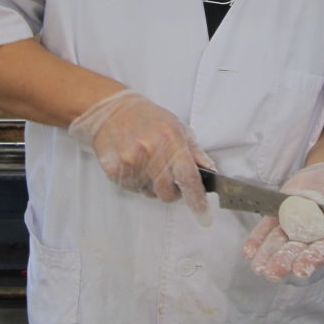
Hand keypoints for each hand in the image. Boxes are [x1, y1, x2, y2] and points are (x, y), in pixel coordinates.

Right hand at [68, 89, 214, 222]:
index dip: (196, 198)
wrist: (113, 110)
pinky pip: (132, 188)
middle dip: (171, 191)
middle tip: (167, 177)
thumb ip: (195, 151)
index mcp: (170, 139)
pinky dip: (135, 182)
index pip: (188, 176)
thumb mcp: (177, 127)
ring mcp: (130, 160)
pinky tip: (133, 163)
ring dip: (151, 185)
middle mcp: (150, 150)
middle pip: (167, 192)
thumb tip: (210, 171)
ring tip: (146, 163)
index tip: (203, 213)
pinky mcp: (113, 168)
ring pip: (148, 192)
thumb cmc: (148, 118)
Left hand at [242, 162, 323, 281]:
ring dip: (267, 255)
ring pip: (279, 243)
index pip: (322, 250)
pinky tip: (249, 251)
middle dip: (284, 261)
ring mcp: (294, 227)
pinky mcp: (280, 215)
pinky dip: (257, 240)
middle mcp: (312, 236)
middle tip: (273, 273)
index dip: (312, 259)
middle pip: (297, 250)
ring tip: (258, 267)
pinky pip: (267, 229)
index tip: (301, 269)